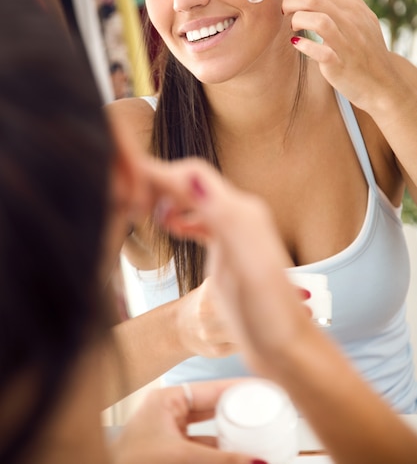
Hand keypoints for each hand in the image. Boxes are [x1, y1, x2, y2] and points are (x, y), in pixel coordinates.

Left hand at [111, 379, 253, 463]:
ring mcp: (169, 439)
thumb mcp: (179, 458)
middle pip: (214, 413)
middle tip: (268, 422)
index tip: (266, 393)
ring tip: (259, 444)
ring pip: (211, 437)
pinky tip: (239, 459)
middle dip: (240, 420)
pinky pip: (203, 454)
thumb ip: (220, 460)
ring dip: (233, 444)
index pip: (212, 389)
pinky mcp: (170, 457)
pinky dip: (221, 457)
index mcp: (166, 401)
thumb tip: (258, 463)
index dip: (240, 391)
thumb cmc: (128, 463)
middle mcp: (168, 417)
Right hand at [145, 158, 309, 379]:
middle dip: (161, 182)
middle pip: (193, 183)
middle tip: (128, 191)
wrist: (285, 347)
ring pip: (196, 201)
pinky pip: (201, 223)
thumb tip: (190, 177)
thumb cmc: (270, 313)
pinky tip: (170, 227)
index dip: (161, 174)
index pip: (194, 177)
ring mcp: (235, 234)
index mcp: (242, 214)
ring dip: (170, 198)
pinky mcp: (230, 251)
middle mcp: (240, 216)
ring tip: (142, 206)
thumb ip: (223, 219)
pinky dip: (182, 219)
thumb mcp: (247, 265)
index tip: (130, 181)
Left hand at [269, 0, 398, 112]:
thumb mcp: (364, 17)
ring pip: (318, 20)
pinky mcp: (339, 64)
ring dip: (297, 20)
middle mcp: (349, 22)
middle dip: (290, 1)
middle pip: (313, 0)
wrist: (382, 83)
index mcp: (351, 9)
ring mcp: (345, 43)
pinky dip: (305, 46)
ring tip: (293, 27)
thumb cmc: (368, 49)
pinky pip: (320, 51)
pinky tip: (296, 44)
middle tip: (283, 11)